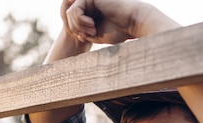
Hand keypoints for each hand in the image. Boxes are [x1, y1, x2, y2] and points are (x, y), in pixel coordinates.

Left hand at [62, 0, 177, 43]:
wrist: (133, 22)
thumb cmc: (119, 31)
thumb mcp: (96, 36)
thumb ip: (83, 32)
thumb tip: (71, 31)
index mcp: (90, 14)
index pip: (72, 22)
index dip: (75, 32)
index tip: (84, 39)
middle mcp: (88, 5)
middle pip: (69, 17)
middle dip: (76, 29)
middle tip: (89, 35)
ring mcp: (89, 0)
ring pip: (70, 13)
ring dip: (79, 26)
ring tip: (92, 30)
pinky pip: (75, 9)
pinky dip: (81, 21)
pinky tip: (92, 25)